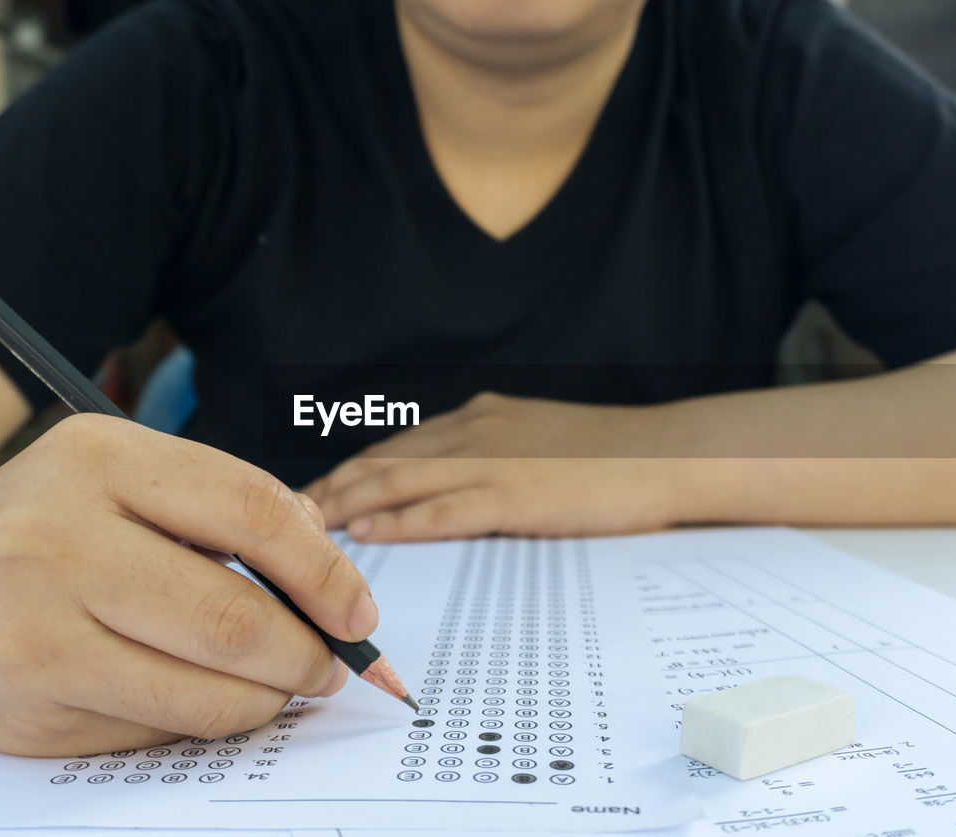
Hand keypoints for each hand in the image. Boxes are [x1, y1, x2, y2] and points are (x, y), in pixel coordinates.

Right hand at [0, 414, 375, 756]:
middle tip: (326, 665)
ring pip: (201, 695)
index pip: (251, 513)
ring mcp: (30, 636)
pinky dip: (198, 720)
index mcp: (98, 461)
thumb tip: (331, 584)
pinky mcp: (23, 715)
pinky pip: (154, 733)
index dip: (325, 572)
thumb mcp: (128, 473)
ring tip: (277, 686)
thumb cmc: (51, 518)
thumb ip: (229, 508)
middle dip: (304, 654)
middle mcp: (51, 543)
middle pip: (231, 619)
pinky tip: (193, 695)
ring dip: (265, 700)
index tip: (357, 612)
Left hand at [305, 392, 681, 541]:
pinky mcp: (514, 495)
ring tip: (308, 529)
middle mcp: (476, 431)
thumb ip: (491, 451)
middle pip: (384, 461)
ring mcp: (493, 461)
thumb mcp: (536, 436)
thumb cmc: (608, 453)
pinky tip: (366, 538)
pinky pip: (441, 511)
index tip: (317, 491)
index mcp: (480, 417)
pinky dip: (398, 525)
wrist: (663, 454)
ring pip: (400, 484)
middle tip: (292, 514)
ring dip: (349, 507)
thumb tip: (450, 480)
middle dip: (333, 488)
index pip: (397, 446)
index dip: (350, 469)